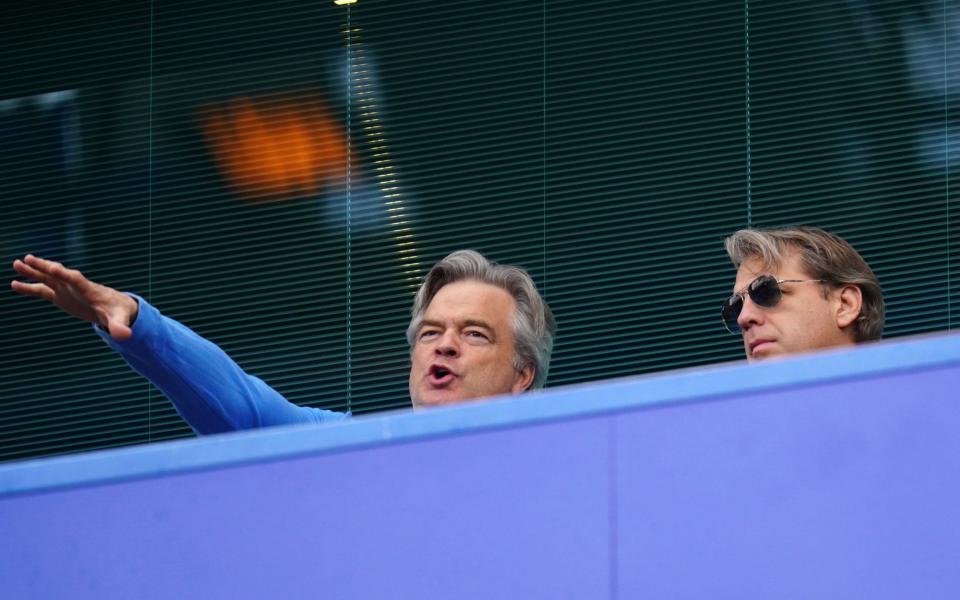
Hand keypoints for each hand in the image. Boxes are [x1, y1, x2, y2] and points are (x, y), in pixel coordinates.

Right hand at [11, 254, 138, 340]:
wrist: (116, 308)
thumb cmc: (119, 312)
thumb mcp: (120, 320)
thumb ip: (120, 327)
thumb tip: (125, 336)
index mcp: (89, 289)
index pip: (76, 279)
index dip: (65, 274)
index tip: (53, 268)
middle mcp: (75, 286)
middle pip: (58, 274)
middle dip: (45, 267)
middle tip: (28, 259)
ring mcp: (66, 290)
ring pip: (47, 278)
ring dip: (33, 271)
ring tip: (16, 264)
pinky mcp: (61, 296)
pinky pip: (42, 290)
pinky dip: (29, 287)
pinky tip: (14, 284)